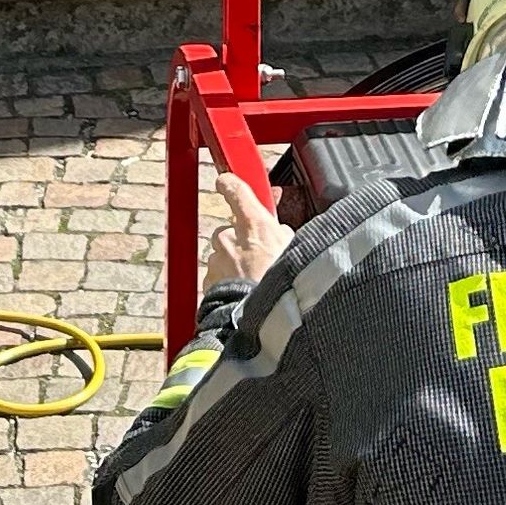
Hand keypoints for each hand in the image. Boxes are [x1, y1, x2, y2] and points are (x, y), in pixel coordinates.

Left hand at [204, 168, 289, 291]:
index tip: (226, 180)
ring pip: (222, 254)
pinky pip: (216, 275)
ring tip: (252, 280)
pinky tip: (242, 292)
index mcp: (255, 226)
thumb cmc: (284, 291)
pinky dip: (226, 281)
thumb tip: (282, 232)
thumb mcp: (295, 253)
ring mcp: (218, 260)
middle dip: (240, 239)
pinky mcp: (210, 281)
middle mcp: (231, 239)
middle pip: (229, 229)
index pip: (237, 192)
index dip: (231, 184)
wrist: (264, 324)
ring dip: (233, 263)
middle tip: (259, 255)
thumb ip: (284, 237)